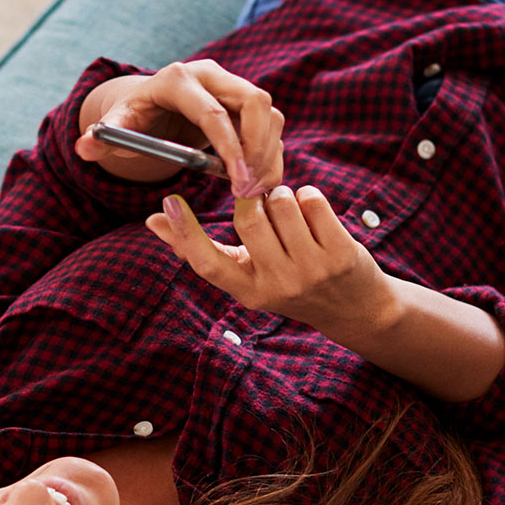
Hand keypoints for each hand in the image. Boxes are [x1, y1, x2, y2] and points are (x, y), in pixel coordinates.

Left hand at [75, 61, 283, 195]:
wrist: (149, 108)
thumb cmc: (132, 122)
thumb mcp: (116, 130)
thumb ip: (100, 140)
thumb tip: (85, 146)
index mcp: (177, 80)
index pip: (213, 111)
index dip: (228, 146)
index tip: (235, 181)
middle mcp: (211, 75)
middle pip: (255, 102)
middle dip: (257, 149)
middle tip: (248, 190)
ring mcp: (232, 85)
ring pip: (270, 114)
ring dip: (267, 155)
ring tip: (252, 192)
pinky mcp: (245, 102)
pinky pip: (271, 126)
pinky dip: (270, 156)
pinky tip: (257, 185)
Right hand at [146, 186, 396, 334]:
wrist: (352, 307)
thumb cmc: (287, 281)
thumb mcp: (245, 274)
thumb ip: (202, 249)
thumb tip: (153, 219)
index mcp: (247, 292)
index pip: (206, 262)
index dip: (183, 232)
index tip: (168, 200)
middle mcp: (276, 286)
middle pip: (247, 218)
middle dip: (255, 199)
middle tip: (264, 203)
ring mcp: (309, 272)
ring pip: (281, 203)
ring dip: (284, 197)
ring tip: (291, 215)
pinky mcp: (339, 254)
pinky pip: (312, 201)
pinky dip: (309, 197)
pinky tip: (313, 213)